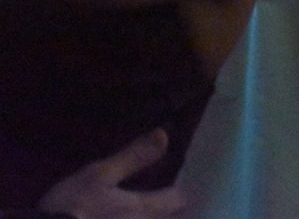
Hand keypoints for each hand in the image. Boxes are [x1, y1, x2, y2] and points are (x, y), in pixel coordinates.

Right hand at [37, 129, 185, 218]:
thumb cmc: (72, 207)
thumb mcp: (98, 175)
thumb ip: (133, 157)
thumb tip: (164, 134)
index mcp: (143, 208)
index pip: (178, 200)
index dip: (180, 192)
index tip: (180, 186)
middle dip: (175, 212)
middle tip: (174, 203)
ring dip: (159, 217)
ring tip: (155, 212)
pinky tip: (127, 218)